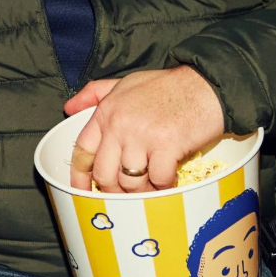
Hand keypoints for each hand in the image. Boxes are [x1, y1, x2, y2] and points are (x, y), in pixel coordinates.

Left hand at [64, 67, 224, 192]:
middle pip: (104, 174)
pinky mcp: (167, 145)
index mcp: (107, 110)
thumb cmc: (169, 86)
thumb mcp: (126, 83)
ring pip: (130, 181)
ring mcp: (142, 135)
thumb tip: (69, 108)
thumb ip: (96, 93)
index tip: (83, 191)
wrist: (207, 84)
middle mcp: (120, 123)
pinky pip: (159, 179)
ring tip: (152, 185)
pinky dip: (164, 185)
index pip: (82, 149)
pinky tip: (170, 180)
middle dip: (114, 190)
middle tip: (127, 193)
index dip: (79, 176)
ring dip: (142, 190)